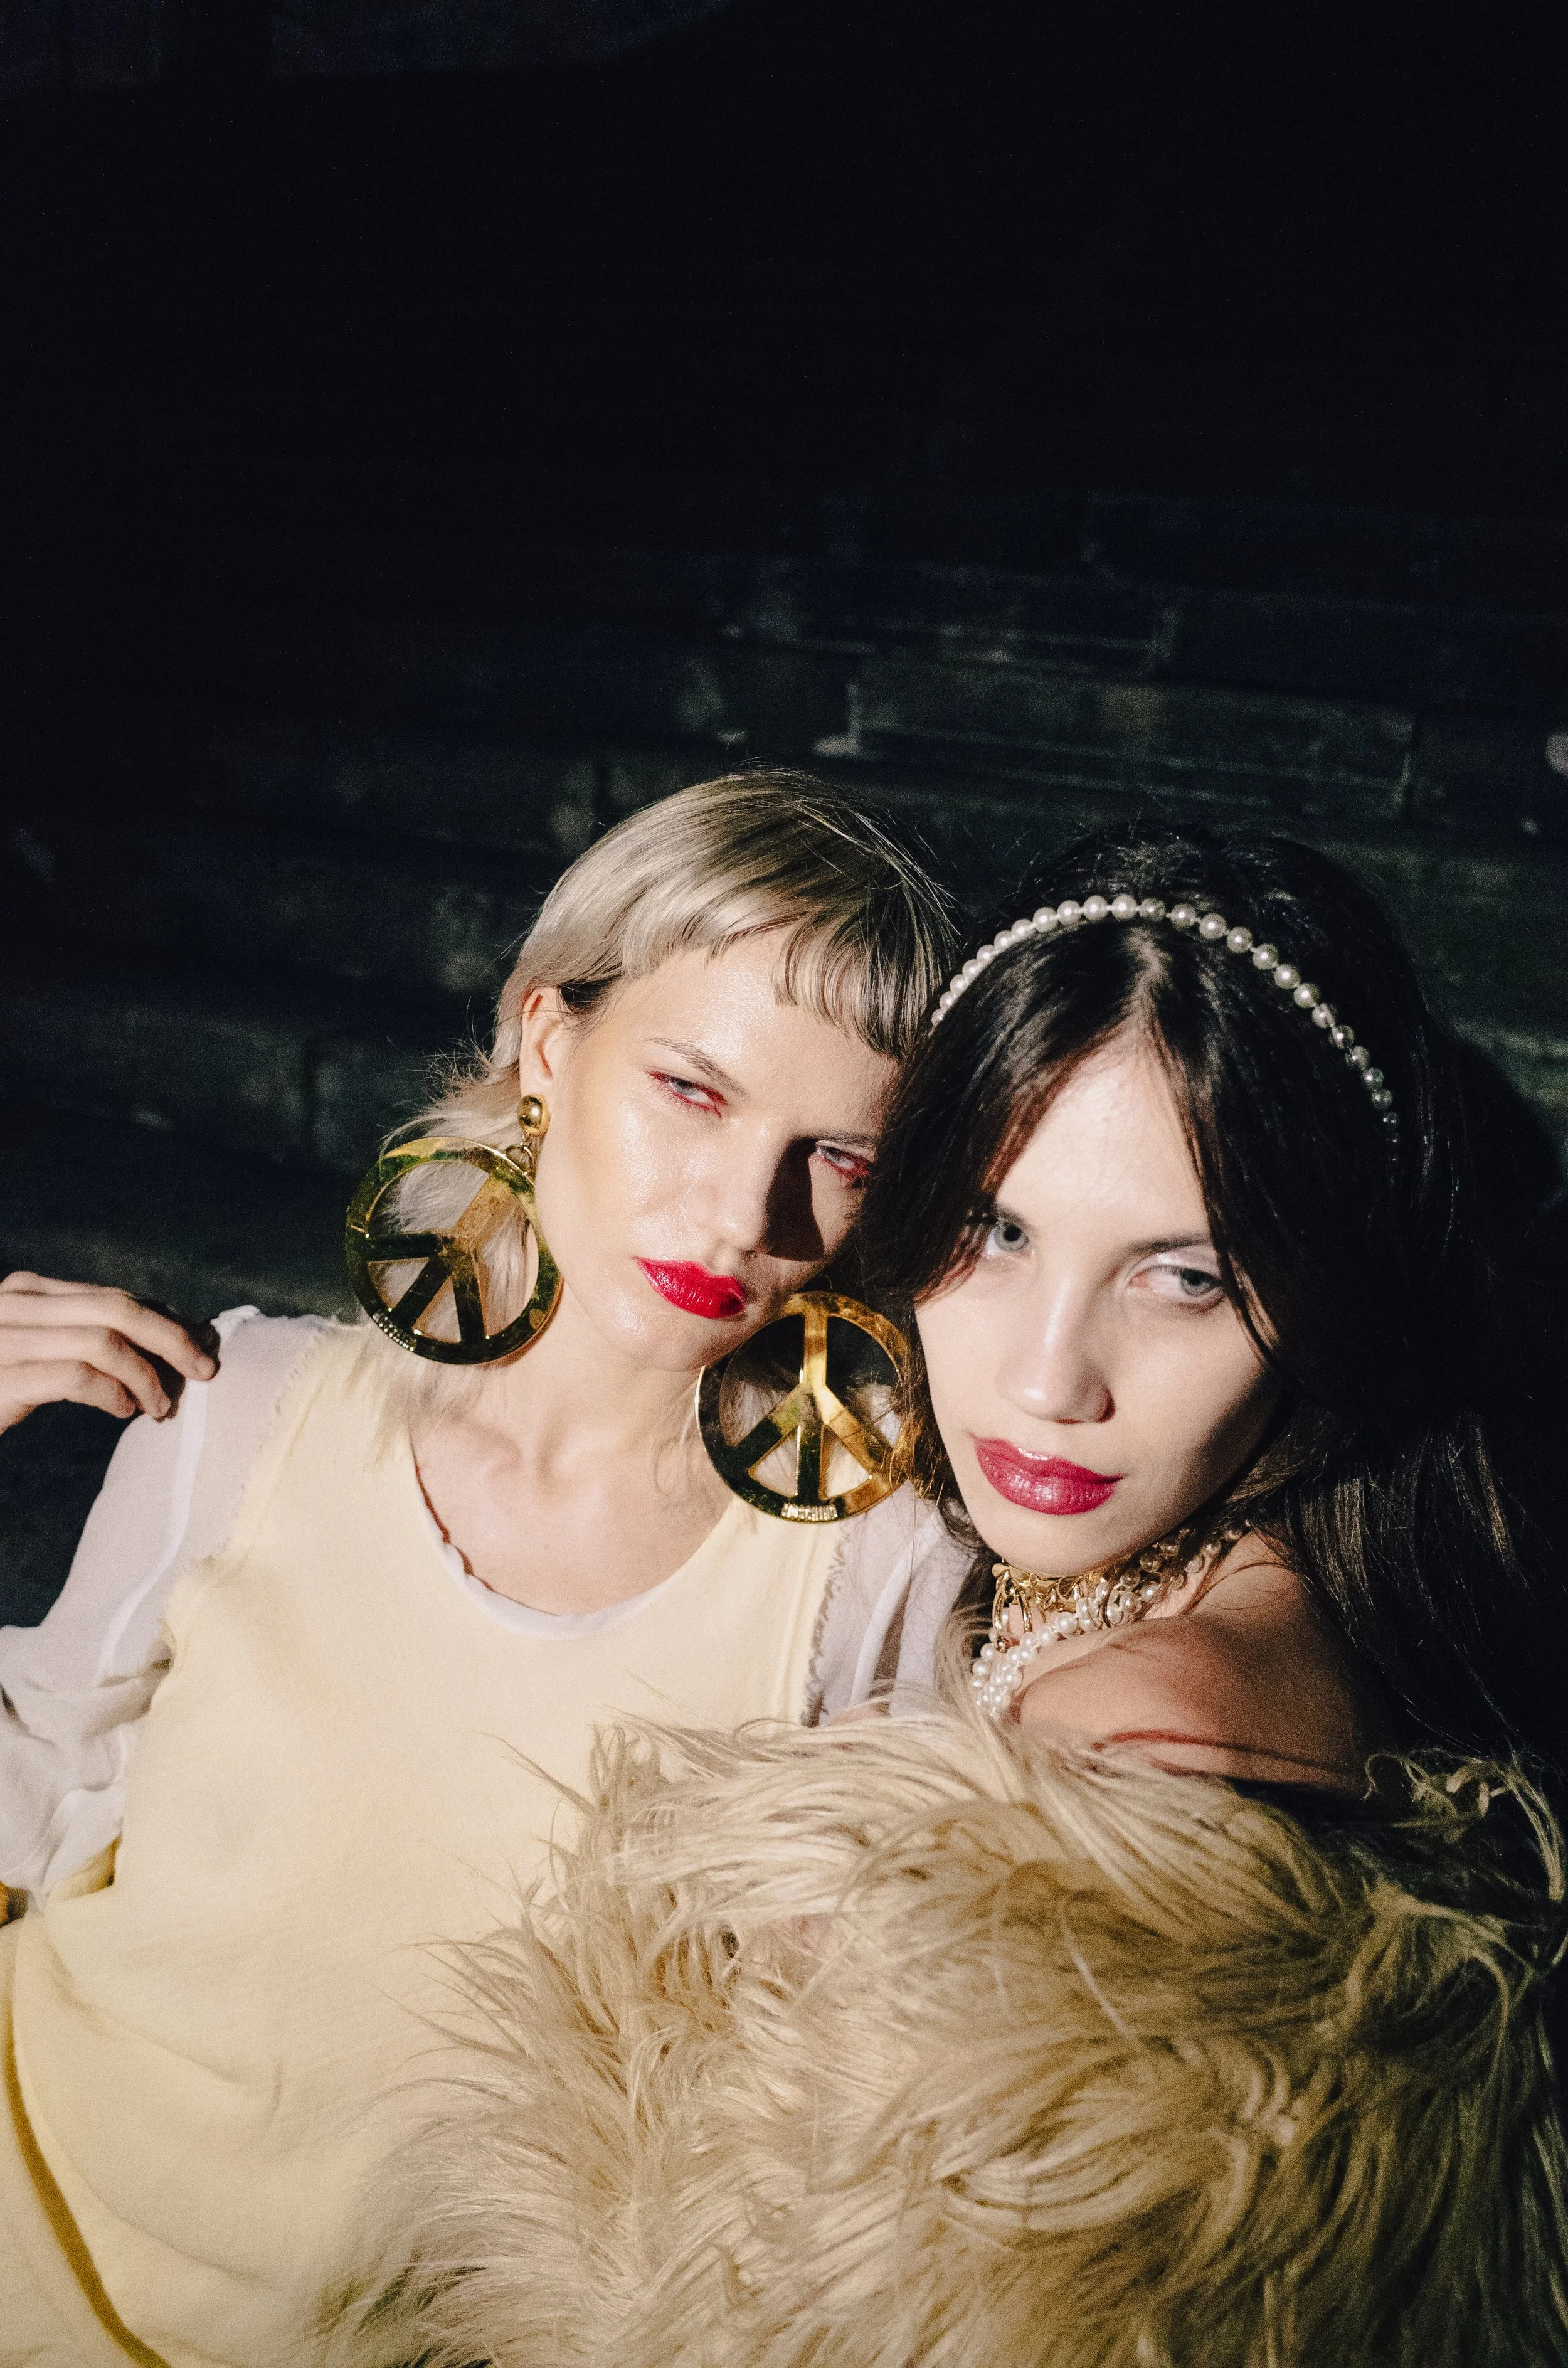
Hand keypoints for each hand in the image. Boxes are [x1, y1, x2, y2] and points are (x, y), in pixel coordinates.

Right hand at [0, 1272, 217, 1435]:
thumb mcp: (29, 1351)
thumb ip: (77, 1338)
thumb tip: (158, 1344)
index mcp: (26, 1291)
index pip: (112, 1296)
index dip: (164, 1321)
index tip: (196, 1348)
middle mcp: (15, 1304)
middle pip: (118, 1309)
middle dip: (172, 1338)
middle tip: (204, 1371)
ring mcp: (6, 1338)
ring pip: (105, 1341)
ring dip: (147, 1376)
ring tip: (160, 1406)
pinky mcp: (3, 1376)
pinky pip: (78, 1376)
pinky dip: (113, 1393)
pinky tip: (123, 1410)